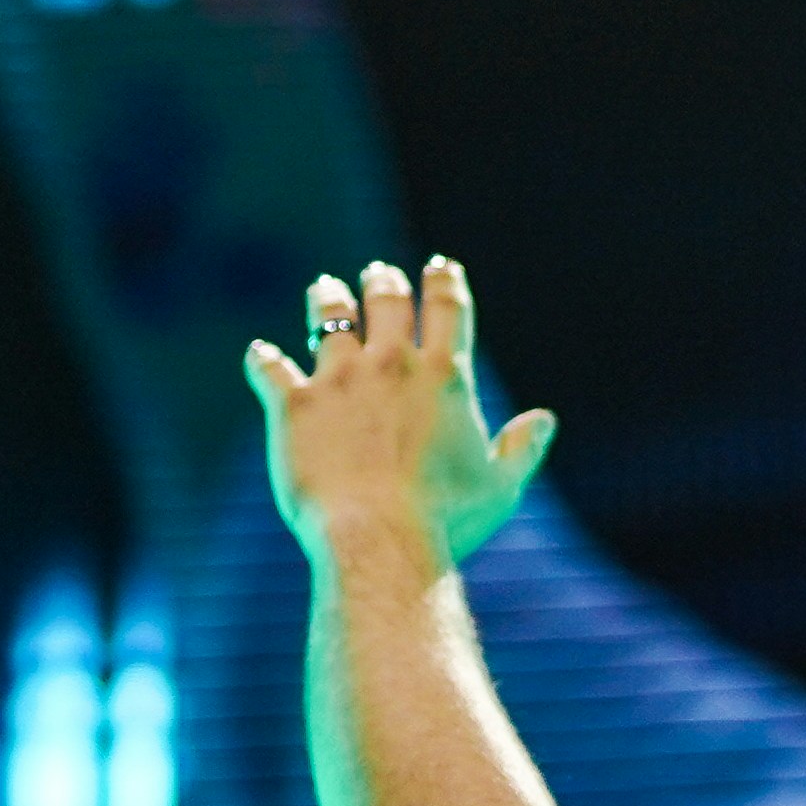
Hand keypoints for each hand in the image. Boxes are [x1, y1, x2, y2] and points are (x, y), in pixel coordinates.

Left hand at [245, 258, 559, 565]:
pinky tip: (261, 354)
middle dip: (384, 283)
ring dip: (328, 300)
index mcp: (446, 376)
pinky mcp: (295, 405)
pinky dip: (265, 360)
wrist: (379, 540)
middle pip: (387, 302)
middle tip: (379, 274)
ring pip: (330, 319)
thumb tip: (544, 419)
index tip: (440, 266)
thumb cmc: (447, 519)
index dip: (444, 281)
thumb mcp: (501, 486)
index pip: (448, 309)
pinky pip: (273, 369)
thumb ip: (523, 448)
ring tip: (325, 288)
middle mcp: (392, 364)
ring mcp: (339, 380)